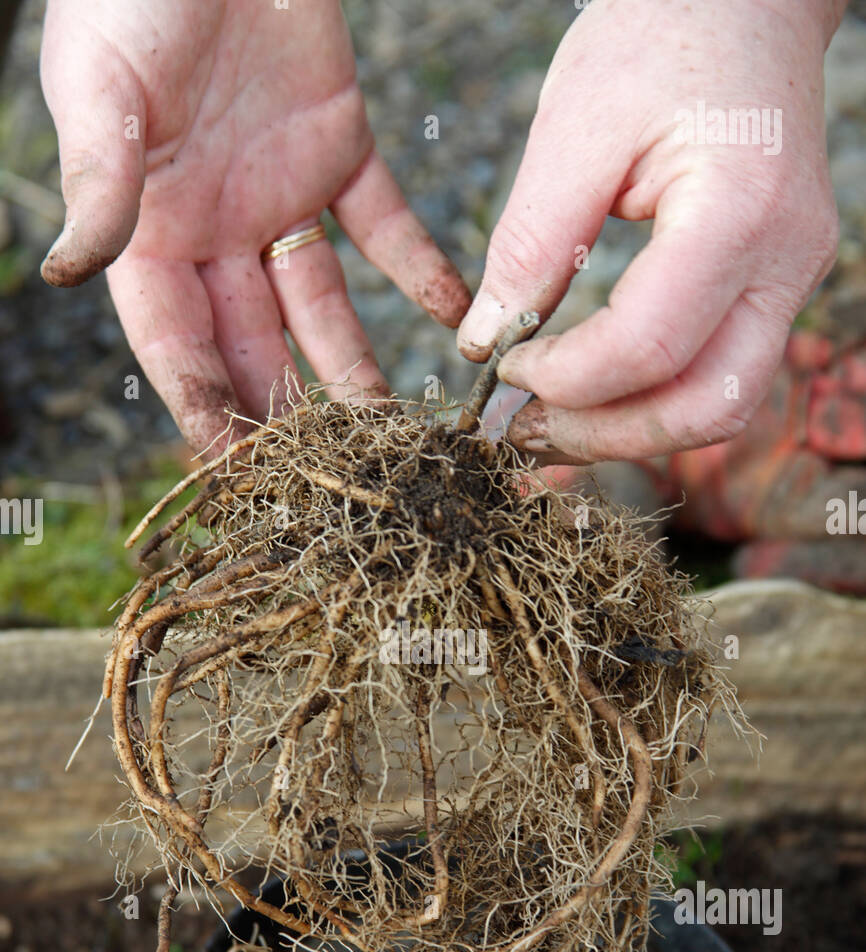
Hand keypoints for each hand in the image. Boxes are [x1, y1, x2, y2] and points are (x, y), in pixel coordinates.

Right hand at [40, 0, 470, 450]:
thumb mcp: (101, 86)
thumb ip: (98, 182)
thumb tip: (68, 277)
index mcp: (151, 228)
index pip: (178, 342)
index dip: (204, 407)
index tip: (235, 474)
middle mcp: (215, 229)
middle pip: (253, 342)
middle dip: (284, 412)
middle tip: (329, 479)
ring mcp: (278, 194)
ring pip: (321, 304)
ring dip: (354, 366)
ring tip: (393, 432)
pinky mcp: (339, 149)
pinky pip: (384, 224)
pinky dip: (418, 266)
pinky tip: (451, 313)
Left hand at [458, 0, 843, 486]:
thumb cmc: (662, 34)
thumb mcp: (576, 123)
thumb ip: (532, 240)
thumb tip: (485, 342)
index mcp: (739, 211)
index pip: (648, 346)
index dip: (565, 380)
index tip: (503, 371)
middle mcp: (786, 261)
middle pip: (705, 408)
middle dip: (604, 435)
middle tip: (524, 430)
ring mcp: (792, 280)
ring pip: (720, 408)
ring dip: (631, 434)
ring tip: (548, 427)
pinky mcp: (775, 288)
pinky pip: (718, 374)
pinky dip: (651, 403)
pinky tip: (589, 403)